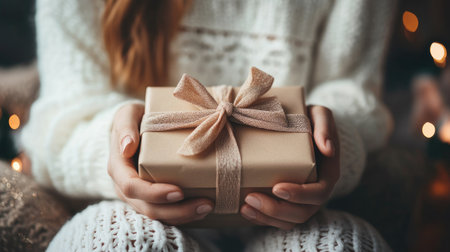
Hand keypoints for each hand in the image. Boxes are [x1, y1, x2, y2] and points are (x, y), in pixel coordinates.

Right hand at [108, 103, 213, 224]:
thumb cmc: (133, 119)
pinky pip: (166, 213)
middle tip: (206, 204)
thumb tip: (127, 147)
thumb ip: (124, 127)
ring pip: (159, 215)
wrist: (134, 128)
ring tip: (208, 207)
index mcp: (118, 168)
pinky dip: (185, 214)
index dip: (154, 193)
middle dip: (177, 211)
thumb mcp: (127, 115)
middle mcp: (126, 188)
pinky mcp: (153, 199)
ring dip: (184, 215)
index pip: (132, 187)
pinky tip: (203, 209)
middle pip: (148, 208)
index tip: (178, 192)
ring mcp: (139, 196)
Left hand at [240, 105, 339, 229]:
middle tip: (251, 199)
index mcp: (328, 173)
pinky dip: (262, 218)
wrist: (301, 126)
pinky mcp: (287, 202)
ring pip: (289, 221)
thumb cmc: (310, 119)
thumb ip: (325, 126)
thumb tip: (328, 148)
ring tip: (244, 208)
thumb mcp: (320, 115)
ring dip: (266, 218)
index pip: (318, 193)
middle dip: (276, 210)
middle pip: (302, 213)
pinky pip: (278, 219)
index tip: (276, 187)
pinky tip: (244, 210)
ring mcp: (302, 200)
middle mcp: (317, 191)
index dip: (299, 194)